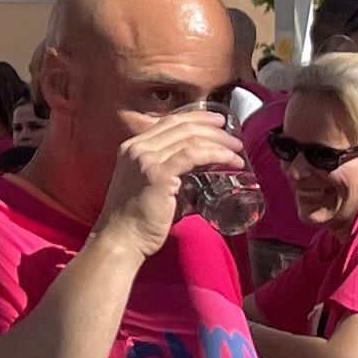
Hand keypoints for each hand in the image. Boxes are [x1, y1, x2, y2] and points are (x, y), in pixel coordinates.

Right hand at [96, 104, 249, 260]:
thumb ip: (168, 172)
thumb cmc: (136, 219)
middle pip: (181, 126)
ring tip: (236, 151)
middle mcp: (137, 148)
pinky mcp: (158, 175)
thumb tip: (199, 170)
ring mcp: (146, 160)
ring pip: (190, 138)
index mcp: (132, 147)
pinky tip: (229, 159)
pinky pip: (193, 155)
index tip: (217, 122)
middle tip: (233, 136)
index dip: (197, 118)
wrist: (121, 239)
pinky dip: (215, 154)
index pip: (169, 121)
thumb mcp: (148, 185)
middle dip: (212, 128)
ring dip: (219, 142)